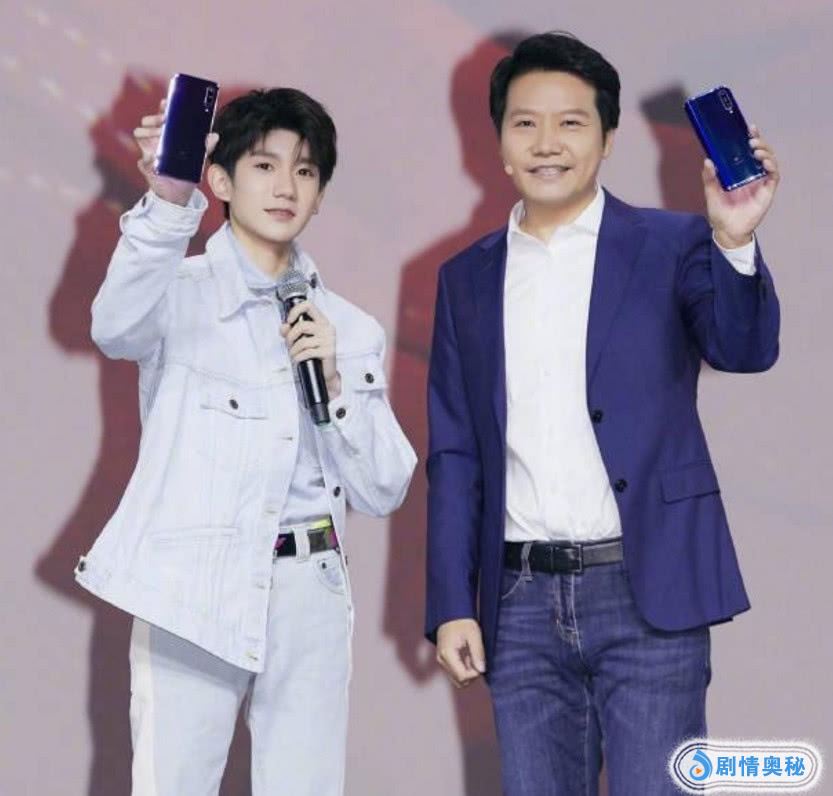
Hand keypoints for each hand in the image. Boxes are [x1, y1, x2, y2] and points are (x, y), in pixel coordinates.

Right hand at [133, 98, 218, 205]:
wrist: (180, 192)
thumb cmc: (187, 171)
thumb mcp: (198, 157)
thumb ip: (205, 146)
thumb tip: (215, 136)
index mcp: (165, 135)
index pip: (160, 117)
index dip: (162, 108)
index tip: (166, 103)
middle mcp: (154, 140)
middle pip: (146, 122)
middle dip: (154, 119)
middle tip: (164, 121)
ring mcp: (148, 152)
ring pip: (140, 134)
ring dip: (149, 133)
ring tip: (160, 136)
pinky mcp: (145, 166)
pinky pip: (142, 160)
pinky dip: (147, 159)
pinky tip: (154, 159)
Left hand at [281, 300, 340, 397]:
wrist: (325, 372)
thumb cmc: (312, 353)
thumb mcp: (299, 339)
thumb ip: (290, 331)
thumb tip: (284, 327)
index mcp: (322, 321)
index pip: (308, 305)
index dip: (295, 311)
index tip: (289, 321)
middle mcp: (328, 328)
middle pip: (302, 326)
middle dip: (291, 337)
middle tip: (289, 345)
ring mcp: (330, 340)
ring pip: (303, 341)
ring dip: (294, 350)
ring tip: (294, 354)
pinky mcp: (329, 352)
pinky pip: (307, 352)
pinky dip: (299, 357)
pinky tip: (298, 360)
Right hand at [436, 618, 485, 687]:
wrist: (451, 613)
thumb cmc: (463, 622)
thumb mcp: (474, 635)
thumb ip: (478, 653)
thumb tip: (482, 670)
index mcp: (448, 654)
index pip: (462, 676)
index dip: (475, 674)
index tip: (481, 663)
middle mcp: (442, 659)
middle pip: (459, 681)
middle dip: (471, 675)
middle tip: (477, 660)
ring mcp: (441, 660)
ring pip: (456, 678)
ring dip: (467, 672)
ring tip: (472, 657)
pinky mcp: (443, 659)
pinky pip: (454, 672)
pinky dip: (463, 669)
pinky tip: (468, 657)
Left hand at [704, 124, 779, 248]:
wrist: (726, 231)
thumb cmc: (720, 212)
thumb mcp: (711, 192)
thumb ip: (710, 177)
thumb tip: (708, 160)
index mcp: (741, 172)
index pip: (749, 151)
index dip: (752, 138)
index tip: (749, 128)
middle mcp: (753, 174)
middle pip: (762, 152)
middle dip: (759, 143)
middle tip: (751, 139)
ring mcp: (761, 182)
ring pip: (770, 161)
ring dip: (765, 152)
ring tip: (755, 149)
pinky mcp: (767, 191)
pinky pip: (773, 175)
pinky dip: (771, 167)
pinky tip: (764, 162)